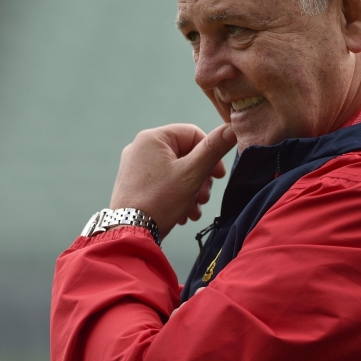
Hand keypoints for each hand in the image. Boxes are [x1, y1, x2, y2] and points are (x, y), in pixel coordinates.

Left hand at [110, 123, 236, 238]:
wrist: (129, 232)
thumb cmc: (159, 201)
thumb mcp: (192, 174)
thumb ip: (213, 149)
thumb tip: (232, 128)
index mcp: (152, 138)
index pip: (193, 134)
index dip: (211, 154)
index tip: (219, 176)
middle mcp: (140, 148)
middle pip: (185, 154)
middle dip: (200, 178)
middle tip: (204, 197)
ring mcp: (135, 167)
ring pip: (176, 171)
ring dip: (191, 190)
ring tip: (194, 209)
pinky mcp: (134, 184)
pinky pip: (162, 183)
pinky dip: (176, 196)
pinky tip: (183, 214)